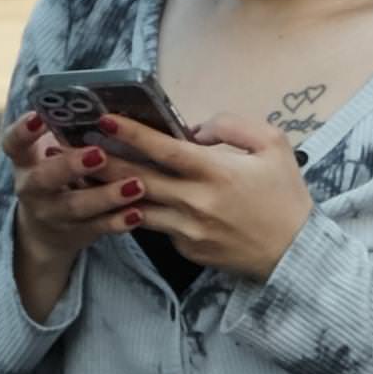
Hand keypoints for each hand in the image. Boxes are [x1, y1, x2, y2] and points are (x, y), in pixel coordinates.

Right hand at [4, 108, 132, 319]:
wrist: (46, 230)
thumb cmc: (58, 174)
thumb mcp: (51, 153)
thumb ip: (67, 132)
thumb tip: (106, 100)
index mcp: (25, 161)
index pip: (14, 143)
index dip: (23, 131)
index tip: (38, 117)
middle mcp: (33, 189)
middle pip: (44, 179)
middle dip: (71, 166)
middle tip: (99, 154)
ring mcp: (52, 214)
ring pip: (75, 207)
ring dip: (105, 196)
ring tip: (136, 184)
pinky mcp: (75, 233)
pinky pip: (97, 229)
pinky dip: (117, 222)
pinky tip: (138, 213)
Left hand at [102, 110, 311, 283]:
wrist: (295, 253)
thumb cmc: (284, 195)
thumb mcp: (273, 145)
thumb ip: (233, 126)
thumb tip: (194, 129)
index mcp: (216, 173)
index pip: (164, 149)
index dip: (131, 133)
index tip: (104, 120)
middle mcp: (196, 203)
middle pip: (138, 180)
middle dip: (104, 162)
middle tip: (77, 146)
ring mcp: (189, 231)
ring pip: (138, 207)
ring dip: (112, 190)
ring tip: (89, 173)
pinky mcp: (187, 251)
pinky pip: (158, 227)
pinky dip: (141, 211)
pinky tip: (124, 199)